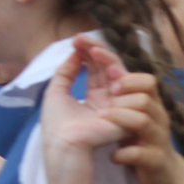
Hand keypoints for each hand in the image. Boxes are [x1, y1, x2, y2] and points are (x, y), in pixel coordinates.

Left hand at [41, 35, 129, 161]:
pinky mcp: (125, 112)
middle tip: (84, 38)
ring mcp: (118, 105)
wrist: (63, 145)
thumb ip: (66, 71)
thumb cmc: (57, 124)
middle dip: (97, 50)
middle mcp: (109, 99)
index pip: (96, 69)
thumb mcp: (57, 91)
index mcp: (95, 96)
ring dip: (107, 59)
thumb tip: (74, 52)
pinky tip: (107, 66)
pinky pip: (126, 88)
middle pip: (108, 68)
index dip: (89, 52)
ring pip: (119, 74)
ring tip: (93, 49)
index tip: (78, 38)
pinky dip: (117, 75)